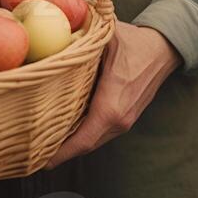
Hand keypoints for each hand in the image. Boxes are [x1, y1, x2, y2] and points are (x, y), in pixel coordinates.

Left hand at [43, 22, 181, 169]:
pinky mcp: (126, 117)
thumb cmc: (135, 42)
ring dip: (72, 144)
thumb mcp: (106, 37)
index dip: (61, 153)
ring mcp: (125, 121)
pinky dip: (83, 134)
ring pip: (93, 140)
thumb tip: (56, 38)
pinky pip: (101, 131)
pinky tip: (66, 126)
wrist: (163, 49)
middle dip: (60, 151)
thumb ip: (82, 41)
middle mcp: (119, 120)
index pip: (83, 140)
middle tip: (33, 150)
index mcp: (111, 105)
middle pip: (85, 145)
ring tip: (45, 141)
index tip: (40, 160)